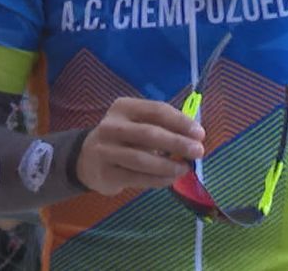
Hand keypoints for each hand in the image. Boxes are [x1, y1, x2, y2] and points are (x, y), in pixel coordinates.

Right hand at [75, 97, 204, 196]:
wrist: (87, 159)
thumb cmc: (123, 138)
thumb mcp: (137, 123)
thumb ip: (162, 127)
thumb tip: (194, 138)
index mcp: (123, 107)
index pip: (156, 111)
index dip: (181, 122)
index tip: (200, 133)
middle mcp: (111, 126)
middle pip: (150, 134)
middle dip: (178, 143)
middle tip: (198, 151)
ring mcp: (105, 150)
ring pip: (142, 159)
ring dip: (168, 165)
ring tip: (185, 169)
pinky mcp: (106, 174)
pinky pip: (137, 178)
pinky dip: (158, 179)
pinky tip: (171, 178)